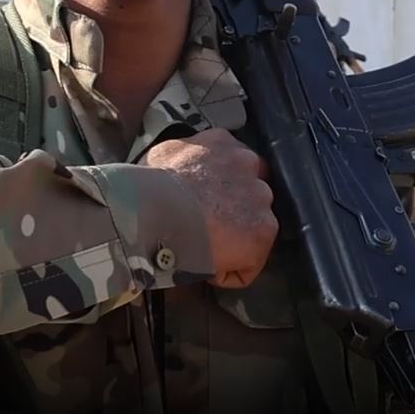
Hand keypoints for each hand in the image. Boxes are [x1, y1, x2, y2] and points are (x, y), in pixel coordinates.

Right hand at [140, 127, 277, 288]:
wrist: (157, 211)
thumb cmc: (151, 185)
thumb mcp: (164, 155)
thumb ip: (185, 158)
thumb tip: (181, 171)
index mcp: (223, 143)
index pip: (235, 165)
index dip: (222, 188)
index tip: (206, 203)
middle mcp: (248, 164)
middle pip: (251, 193)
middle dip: (235, 211)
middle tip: (206, 228)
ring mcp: (260, 197)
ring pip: (253, 227)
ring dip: (234, 241)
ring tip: (205, 251)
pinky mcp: (263, 230)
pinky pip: (250, 261)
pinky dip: (231, 269)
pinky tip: (208, 268)